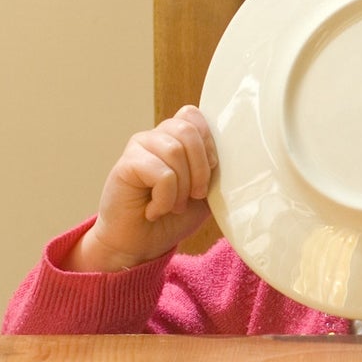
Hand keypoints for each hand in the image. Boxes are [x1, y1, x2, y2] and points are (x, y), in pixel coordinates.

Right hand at [65, 105, 217, 272]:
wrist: (141, 245)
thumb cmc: (172, 218)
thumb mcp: (206, 192)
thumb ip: (216, 169)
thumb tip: (235, 154)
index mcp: (176, 138)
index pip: (194, 116)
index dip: (208, 144)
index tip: (209, 173)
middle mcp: (156, 136)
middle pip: (188, 130)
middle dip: (200, 169)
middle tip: (195, 195)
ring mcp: (139, 147)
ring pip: (175, 151)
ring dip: (182, 188)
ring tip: (173, 206)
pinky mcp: (126, 164)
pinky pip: (161, 173)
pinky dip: (165, 199)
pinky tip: (154, 210)